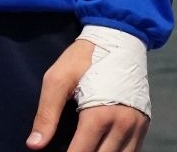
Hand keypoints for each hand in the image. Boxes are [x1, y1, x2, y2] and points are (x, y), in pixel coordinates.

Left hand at [26, 40, 149, 151]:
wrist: (119, 37)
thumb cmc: (84, 58)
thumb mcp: (58, 78)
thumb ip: (47, 113)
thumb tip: (34, 146)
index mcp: (99, 114)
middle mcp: (122, 125)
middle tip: (70, 150)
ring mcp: (136, 127)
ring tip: (85, 149)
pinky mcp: (143, 126)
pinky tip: (101, 149)